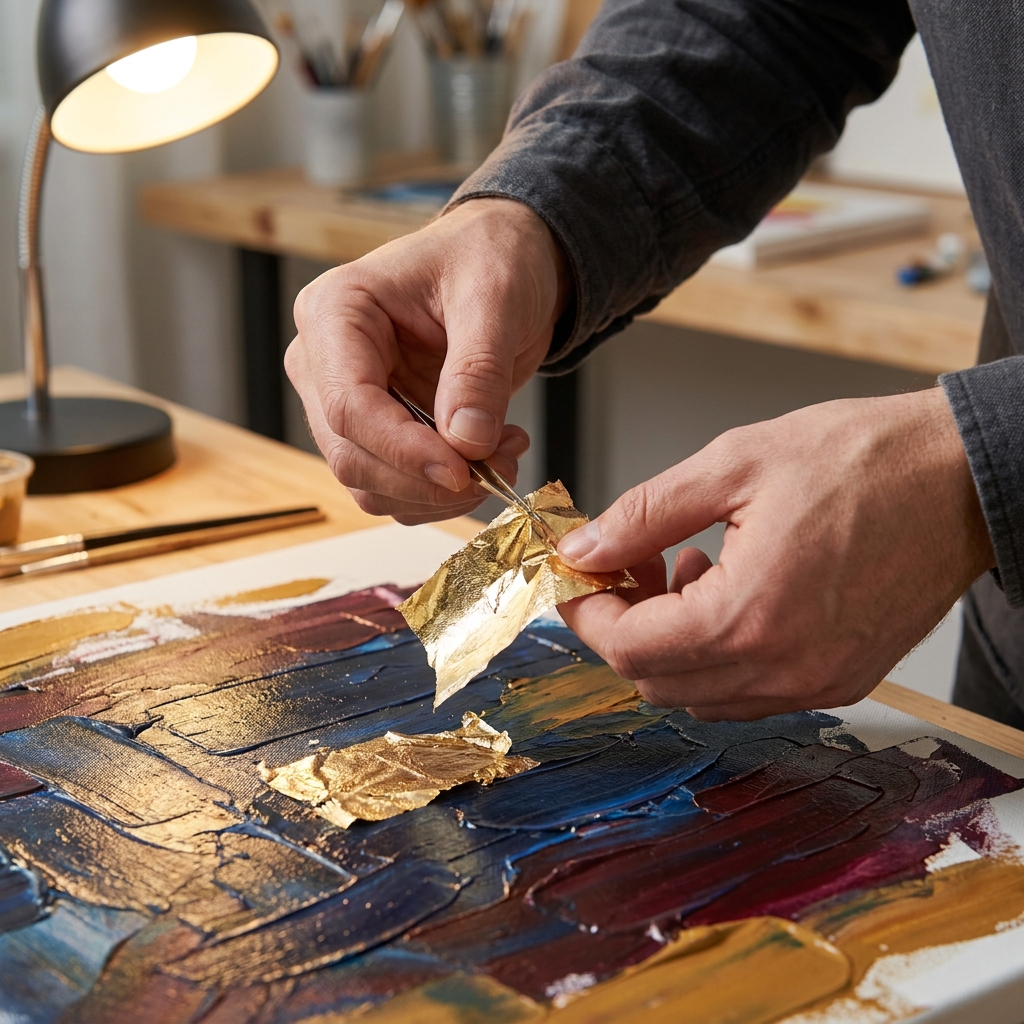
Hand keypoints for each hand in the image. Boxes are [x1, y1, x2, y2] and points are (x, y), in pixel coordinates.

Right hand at [285, 198, 570, 523]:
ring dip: (439, 493)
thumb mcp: (495, 298)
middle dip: (426, 480)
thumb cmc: (488, 256)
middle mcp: (323, 362)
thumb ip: (478, 370)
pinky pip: (395, 487)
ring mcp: (344, 401)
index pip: (348, 405)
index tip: (462, 472)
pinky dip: (443, 492)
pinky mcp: (375, 430)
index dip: (403, 451)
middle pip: (351, 455)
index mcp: (335, 311)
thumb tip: (466, 441)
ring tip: (502, 454)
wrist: (499, 261)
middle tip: (498, 468)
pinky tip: (488, 455)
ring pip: (370, 483)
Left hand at [556, 389, 994, 719]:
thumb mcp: (733, 464)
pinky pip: (750, 690)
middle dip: (624, 624)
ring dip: (669, 640)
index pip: (629, 649)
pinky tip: (727, 589)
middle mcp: (785, 668)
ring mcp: (817, 682)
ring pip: (701, 693)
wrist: (963, 478)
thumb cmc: (865, 460)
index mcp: (750, 616)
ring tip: (683, 566)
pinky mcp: (842, 678)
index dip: (587, 613)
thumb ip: (644, 514)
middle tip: (627, 564)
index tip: (577, 577)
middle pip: (657, 681)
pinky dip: (717, 652)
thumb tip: (585, 550)